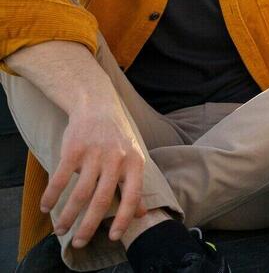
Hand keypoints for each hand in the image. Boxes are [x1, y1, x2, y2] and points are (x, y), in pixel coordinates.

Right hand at [46, 104, 146, 245]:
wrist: (97, 107)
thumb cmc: (117, 138)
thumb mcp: (132, 159)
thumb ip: (134, 186)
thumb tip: (141, 213)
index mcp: (135, 163)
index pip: (132, 196)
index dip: (123, 218)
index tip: (113, 237)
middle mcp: (116, 159)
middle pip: (101, 200)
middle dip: (89, 225)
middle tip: (79, 242)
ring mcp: (95, 154)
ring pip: (80, 193)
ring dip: (68, 215)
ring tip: (61, 229)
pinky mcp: (74, 149)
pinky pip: (60, 178)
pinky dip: (51, 196)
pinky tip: (46, 208)